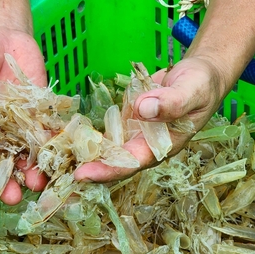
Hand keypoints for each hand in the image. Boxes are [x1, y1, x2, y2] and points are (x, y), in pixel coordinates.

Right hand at [0, 20, 47, 203]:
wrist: (2, 31)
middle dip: (4, 182)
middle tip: (12, 196)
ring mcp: (17, 126)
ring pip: (23, 156)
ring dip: (31, 172)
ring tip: (37, 184)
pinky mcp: (39, 115)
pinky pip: (46, 135)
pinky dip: (53, 149)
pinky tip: (60, 160)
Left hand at [74, 56, 226, 182]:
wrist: (199, 77)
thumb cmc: (200, 86)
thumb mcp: (192, 90)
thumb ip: (172, 102)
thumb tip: (144, 109)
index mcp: (164, 145)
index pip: (133, 163)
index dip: (108, 170)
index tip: (84, 174)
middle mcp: (147, 146)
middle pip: (115, 165)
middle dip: (89, 172)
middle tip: (59, 176)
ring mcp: (136, 136)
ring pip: (107, 154)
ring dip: (84, 158)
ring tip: (54, 164)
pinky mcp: (128, 124)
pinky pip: (106, 136)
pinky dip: (88, 138)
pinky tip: (66, 139)